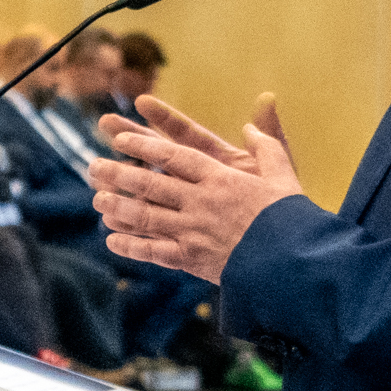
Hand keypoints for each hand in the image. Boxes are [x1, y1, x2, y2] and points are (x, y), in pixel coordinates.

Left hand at [88, 94, 301, 282]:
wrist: (296, 267)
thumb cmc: (291, 220)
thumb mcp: (284, 177)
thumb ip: (268, 147)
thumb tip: (252, 124)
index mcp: (221, 178)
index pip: (174, 156)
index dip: (144, 146)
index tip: (121, 138)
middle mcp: (202, 203)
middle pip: (151, 184)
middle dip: (119, 174)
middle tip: (94, 166)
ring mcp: (194, 232)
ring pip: (147, 216)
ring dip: (118, 207)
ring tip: (97, 198)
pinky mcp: (193, 259)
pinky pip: (155, 250)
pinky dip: (131, 245)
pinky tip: (112, 239)